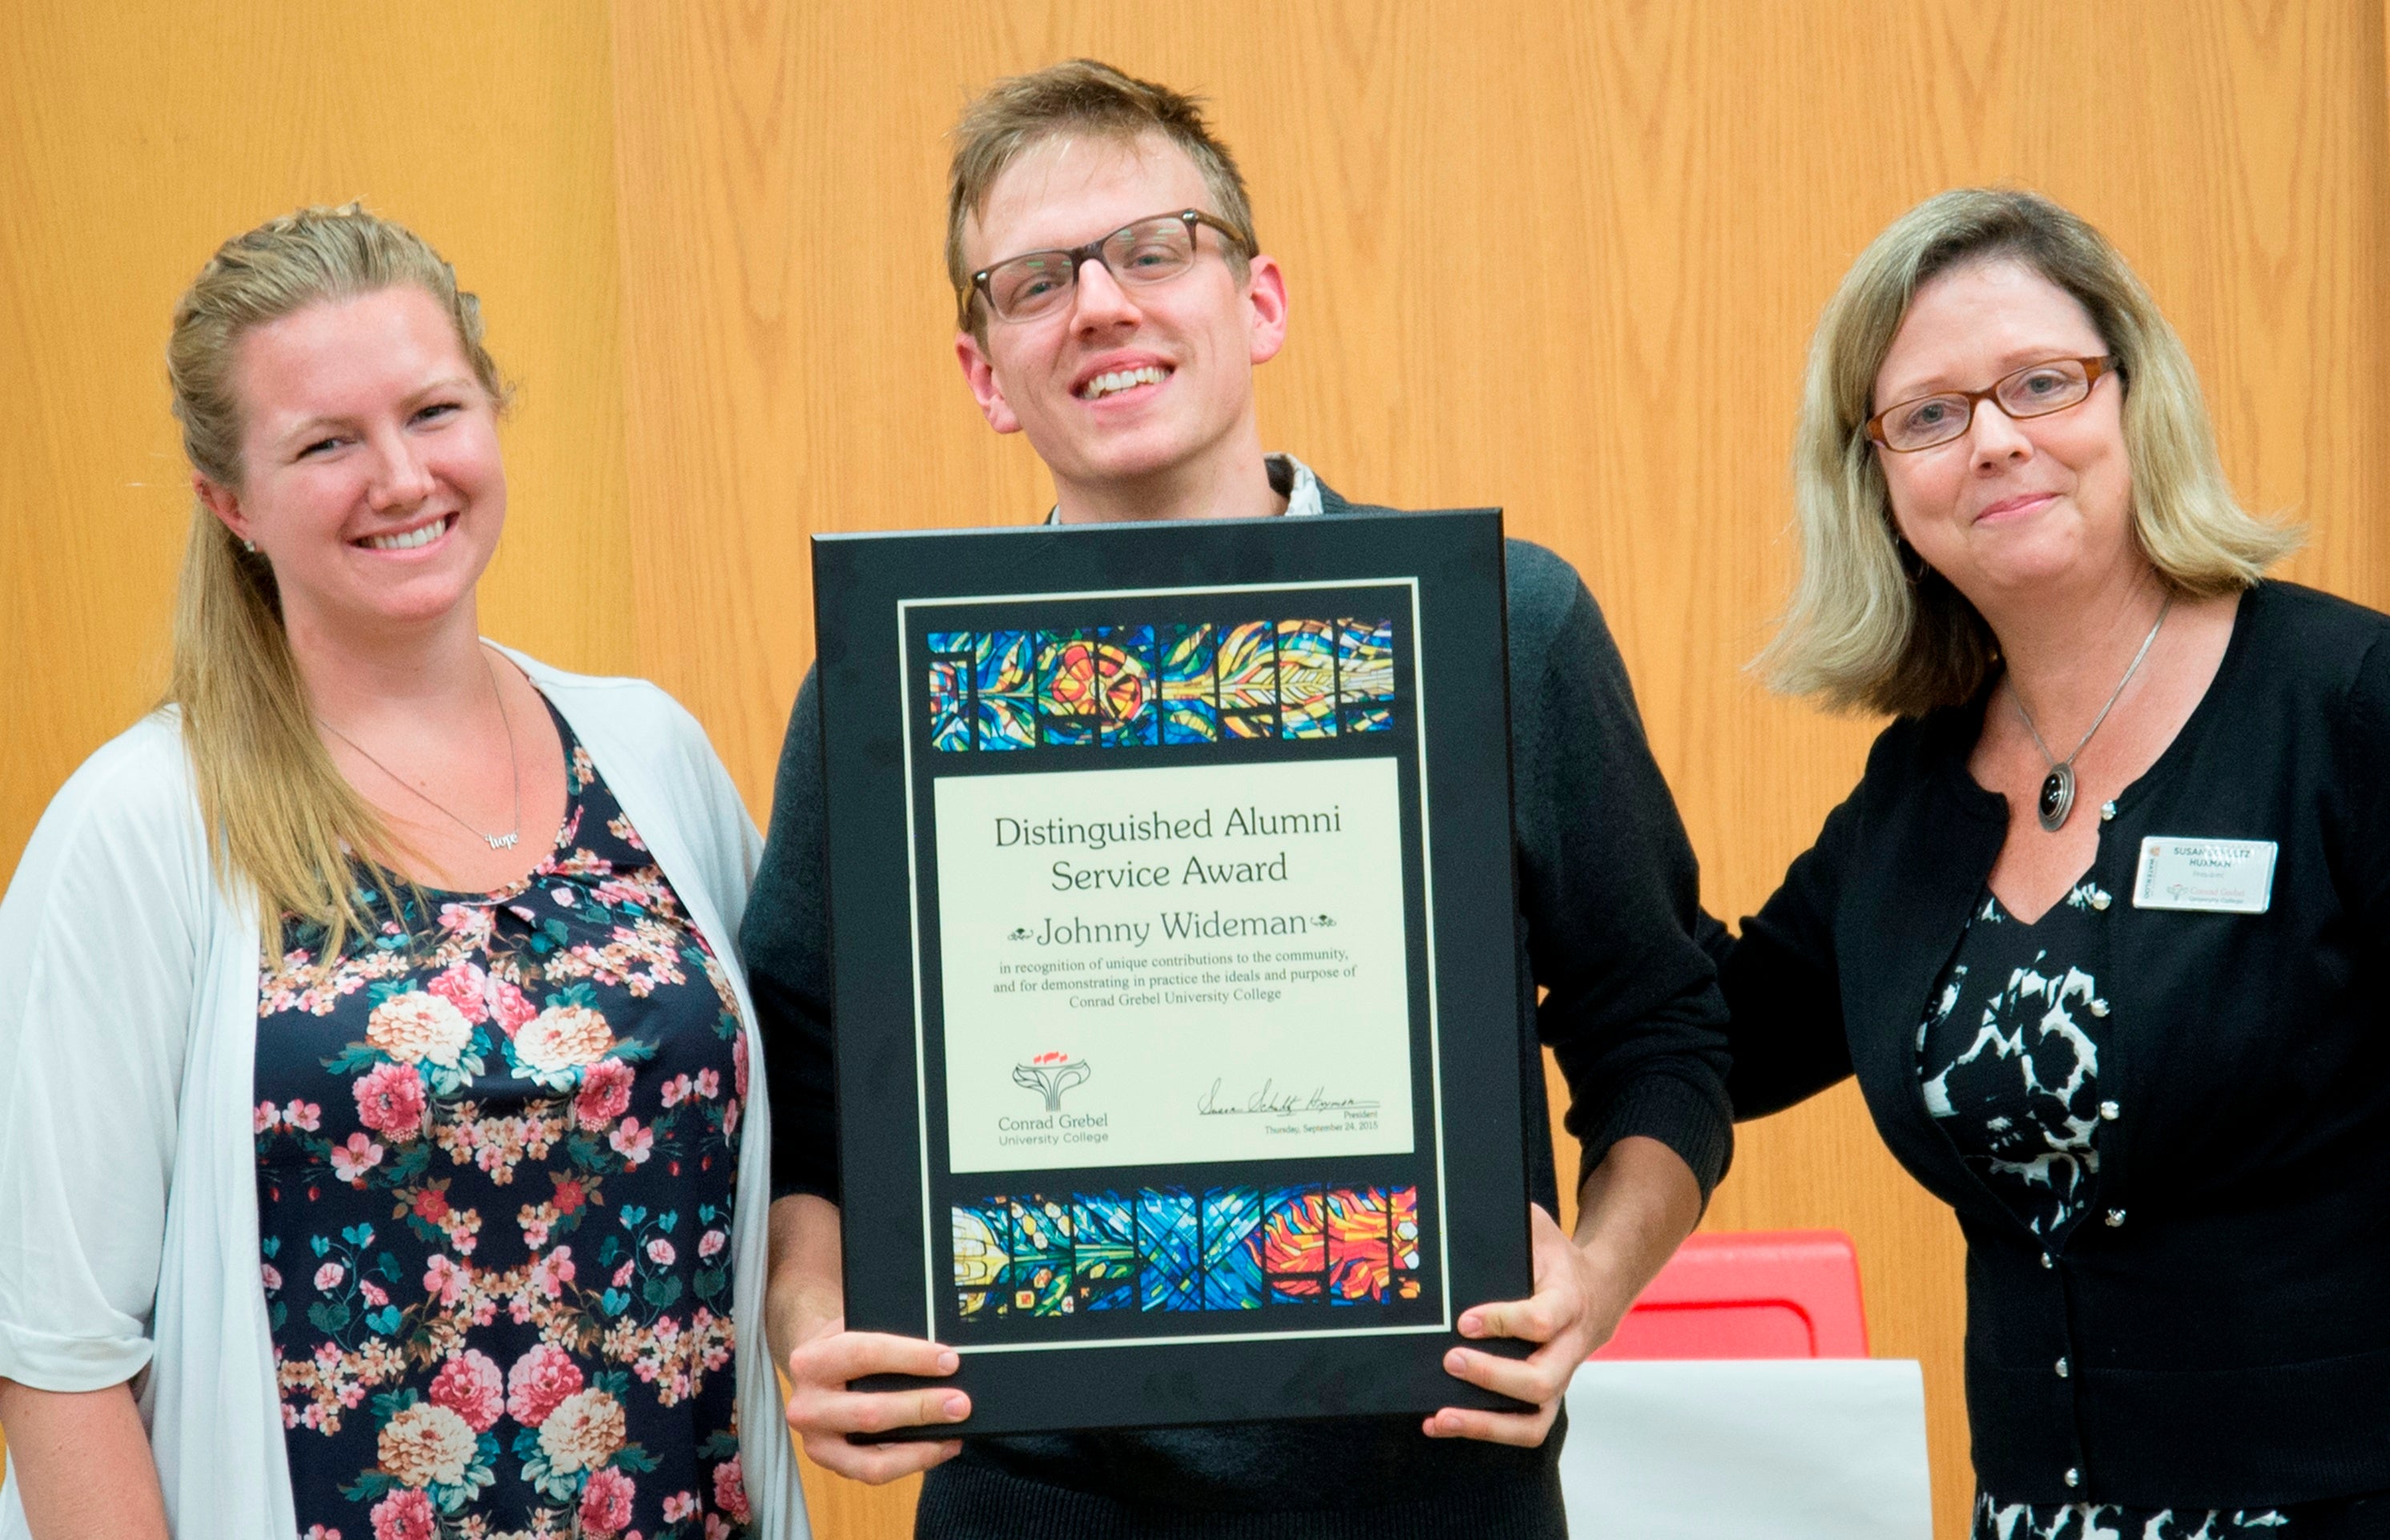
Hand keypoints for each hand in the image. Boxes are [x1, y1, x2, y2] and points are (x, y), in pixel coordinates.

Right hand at [782, 1314, 970, 1482]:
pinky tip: (940, 1446)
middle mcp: (808, 1406)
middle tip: (960, 1403)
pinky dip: (913, 1461)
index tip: (950, 1361)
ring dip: (921, 1448)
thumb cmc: (844, 1347)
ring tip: (956, 1433)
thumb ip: (889, 1336)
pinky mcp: (833, 1465)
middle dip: (921, 1408)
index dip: (911, 1358)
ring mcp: (817, 1442)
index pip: (865, 1355)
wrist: (813, 1372)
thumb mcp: (855, 1328)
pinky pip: (876, 1472)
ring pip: (872, 1459)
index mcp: (811, 1362)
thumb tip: (943, 1356)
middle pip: (870, 1413)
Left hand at [1422, 1203, 1632, 1445]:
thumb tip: (1463, 1215)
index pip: (1542, 1320)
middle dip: (1493, 1376)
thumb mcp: (1539, 1229)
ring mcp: (1559, 1379)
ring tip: (1440, 1416)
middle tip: (1451, 1360)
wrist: (1596, 1291)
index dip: (1504, 1322)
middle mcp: (1569, 1347)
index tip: (1465, 1320)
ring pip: (1535, 1419)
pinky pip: (1521, 1428)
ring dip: (1485, 1422)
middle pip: (1542, 1381)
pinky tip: (1437, 1422)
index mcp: (1568, 1302)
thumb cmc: (1555, 1257)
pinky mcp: (1544, 1399)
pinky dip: (1482, 1430)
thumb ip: (1513, 1225)